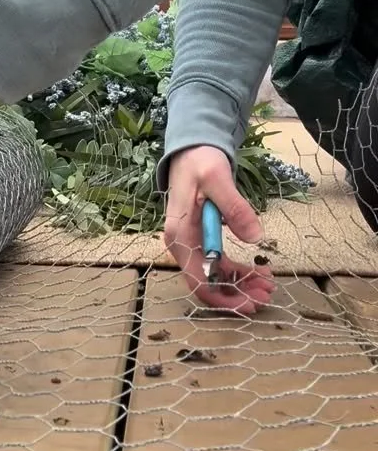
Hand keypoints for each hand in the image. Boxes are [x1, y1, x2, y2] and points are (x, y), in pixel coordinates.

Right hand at [164, 145, 274, 315]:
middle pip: (209, 282)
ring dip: (241, 284)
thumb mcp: (218, 178)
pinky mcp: (203, 238)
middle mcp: (183, 244)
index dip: (223, 297)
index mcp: (181, 235)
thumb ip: (235, 207)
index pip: (197, 279)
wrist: (192, 148)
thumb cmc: (200, 161)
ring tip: (268, 285)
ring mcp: (192, 242)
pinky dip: (239, 271)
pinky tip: (259, 271)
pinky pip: (220, 262)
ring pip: (216, 275)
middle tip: (268, 294)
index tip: (248, 303)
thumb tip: (256, 238)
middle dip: (238, 293)